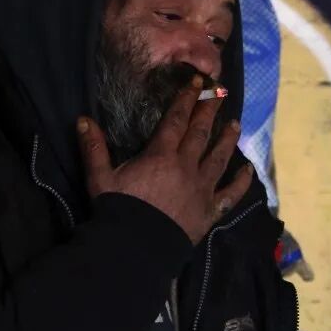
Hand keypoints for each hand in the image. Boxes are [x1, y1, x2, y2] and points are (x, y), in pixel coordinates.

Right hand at [76, 75, 253, 244]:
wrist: (136, 248)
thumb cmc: (117, 210)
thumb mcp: (100, 178)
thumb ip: (93, 147)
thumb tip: (82, 119)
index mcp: (161, 156)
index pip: (176, 120)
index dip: (186, 99)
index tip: (196, 82)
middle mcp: (186, 166)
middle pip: (201, 133)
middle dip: (210, 111)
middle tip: (221, 93)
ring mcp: (202, 188)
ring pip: (220, 158)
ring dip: (228, 139)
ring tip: (236, 124)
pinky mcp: (211, 210)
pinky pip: (231, 194)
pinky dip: (241, 182)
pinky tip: (248, 170)